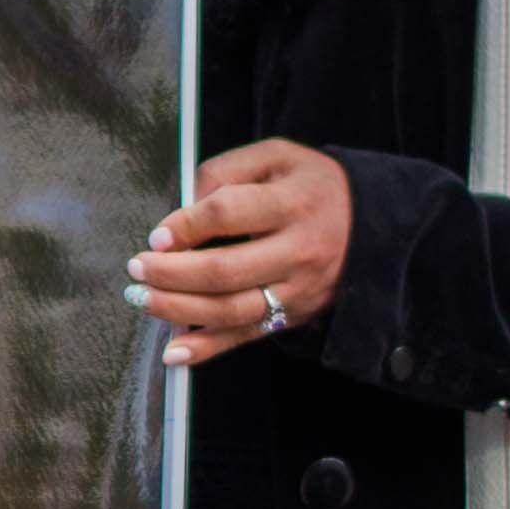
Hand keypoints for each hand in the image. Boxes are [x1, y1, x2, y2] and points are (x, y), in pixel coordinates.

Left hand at [126, 141, 348, 369]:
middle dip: (171, 274)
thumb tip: (183, 205)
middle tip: (136, 269)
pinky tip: (173, 352)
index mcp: (293, 202)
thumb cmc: (311, 185)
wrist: (373, 223)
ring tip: (141, 298)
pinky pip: (247, 336)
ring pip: (231, 309)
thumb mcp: (276, 157)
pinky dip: (207, 348)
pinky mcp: (295, 315)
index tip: (156, 237)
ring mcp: (298, 289)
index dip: (185, 226)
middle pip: (225, 271)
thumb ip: (226, 171)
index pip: (229, 214)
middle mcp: (299, 250)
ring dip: (179, 310)